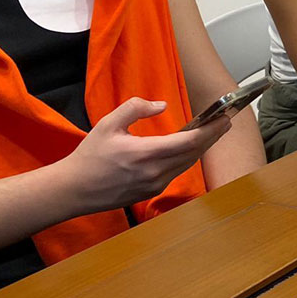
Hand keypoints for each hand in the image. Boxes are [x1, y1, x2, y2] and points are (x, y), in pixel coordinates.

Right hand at [63, 97, 228, 211]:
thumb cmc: (89, 157)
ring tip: (212, 132)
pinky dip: (186, 158)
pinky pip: (175, 172)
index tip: (224, 118)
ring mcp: (154, 185)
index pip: (190, 141)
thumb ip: (136, 108)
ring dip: (201, 148)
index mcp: (146, 154)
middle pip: (194, 153)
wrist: (72, 190)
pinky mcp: (151, 193)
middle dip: (212, 136)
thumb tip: (161, 105)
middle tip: (224, 122)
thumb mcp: (109, 124)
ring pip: (187, 164)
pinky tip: (189, 148)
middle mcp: (155, 172)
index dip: (211, 129)